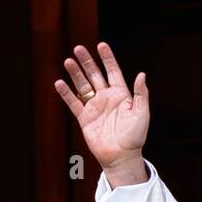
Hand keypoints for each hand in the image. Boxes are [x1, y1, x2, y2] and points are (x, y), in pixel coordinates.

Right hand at [53, 42, 148, 181]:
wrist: (122, 156)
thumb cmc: (135, 136)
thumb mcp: (142, 113)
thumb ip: (141, 94)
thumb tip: (141, 74)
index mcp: (121, 94)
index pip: (113, 71)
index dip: (107, 58)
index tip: (101, 45)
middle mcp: (106, 97)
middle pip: (94, 75)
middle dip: (87, 61)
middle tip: (78, 48)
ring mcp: (94, 107)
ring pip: (83, 86)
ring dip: (75, 73)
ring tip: (68, 61)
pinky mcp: (84, 118)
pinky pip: (73, 103)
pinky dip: (66, 93)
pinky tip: (59, 83)